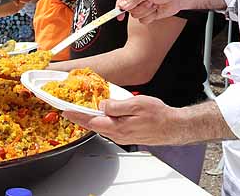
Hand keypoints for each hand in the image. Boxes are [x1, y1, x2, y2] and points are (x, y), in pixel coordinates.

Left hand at [63, 95, 181, 144]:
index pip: (91, 122)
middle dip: (81, 118)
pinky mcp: (126, 134)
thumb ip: (117, 105)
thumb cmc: (158, 116)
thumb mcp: (136, 104)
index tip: (66, 111)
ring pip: (101, 127)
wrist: (173, 126)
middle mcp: (118, 134)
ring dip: (91, 119)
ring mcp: (122, 136)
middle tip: (70, 110)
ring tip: (83, 110)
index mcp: (118, 127)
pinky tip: (103, 114)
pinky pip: (109, 128)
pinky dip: (102, 121)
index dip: (77, 116)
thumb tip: (102, 105)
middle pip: (94, 126)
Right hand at [116, 0, 188, 23]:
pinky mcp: (149, 14)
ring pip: (136, 15)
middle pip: (129, 9)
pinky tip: (157, 9)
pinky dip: (151, 16)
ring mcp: (143, 7)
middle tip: (149, 0)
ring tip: (154, 3)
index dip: (119, 6)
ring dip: (146, 10)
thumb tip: (123, 6)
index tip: (118, 14)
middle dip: (139, 6)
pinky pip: (144, 20)